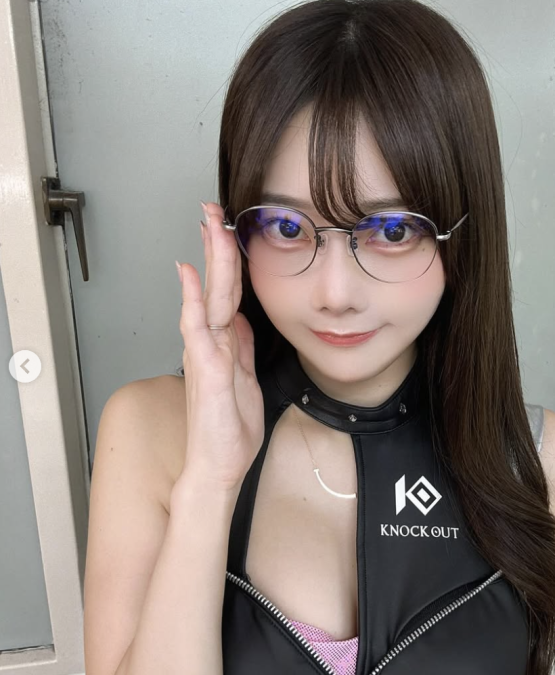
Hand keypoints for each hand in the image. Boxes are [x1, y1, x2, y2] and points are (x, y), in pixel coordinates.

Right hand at [176, 201, 263, 490]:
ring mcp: (205, 353)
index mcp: (225, 344)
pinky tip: (189, 274)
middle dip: (215, 245)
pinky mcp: (204, 369)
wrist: (219, 466)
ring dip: (209, 260)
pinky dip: (192, 299)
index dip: (229, 260)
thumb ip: (243, 350)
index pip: (228, 293)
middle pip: (216, 285)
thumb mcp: (246, 381)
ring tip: (207, 224)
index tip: (227, 229)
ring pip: (208, 296)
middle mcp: (211, 343)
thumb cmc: (229, 430)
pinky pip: (197, 327)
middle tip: (212, 208)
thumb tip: (243, 322)